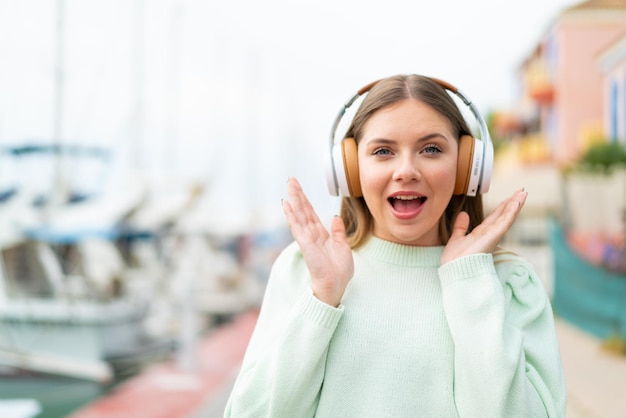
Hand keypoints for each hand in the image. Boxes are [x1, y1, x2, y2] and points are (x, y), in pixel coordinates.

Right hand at [282, 178, 353, 306]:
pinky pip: (297, 226)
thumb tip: (335, 218)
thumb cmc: (339, 271)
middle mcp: (312, 234)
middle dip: (297, 194)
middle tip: (291, 179)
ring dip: (294, 199)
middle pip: (303, 210)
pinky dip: (291, 215)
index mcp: (321, 234)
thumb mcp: (343, 246)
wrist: (336, 285)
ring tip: (289, 185)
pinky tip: (286, 204)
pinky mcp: (305, 244)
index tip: (299, 188)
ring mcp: (307, 238)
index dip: (305, 200)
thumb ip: (338, 231)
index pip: (311, 213)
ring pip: (299, 214)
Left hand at [440, 188, 527, 264]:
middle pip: (504, 215)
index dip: (502, 207)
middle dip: (512, 203)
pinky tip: (517, 203)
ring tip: (523, 193)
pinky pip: (504, 223)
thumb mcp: (456, 239)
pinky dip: (511, 212)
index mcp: (481, 234)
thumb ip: (460, 227)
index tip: (510, 197)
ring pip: (507, 217)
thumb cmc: (455, 260)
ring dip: (515, 204)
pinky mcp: (493, 237)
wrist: (455, 270)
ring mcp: (492, 235)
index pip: (494, 217)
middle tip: (522, 191)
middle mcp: (489, 234)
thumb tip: (463, 214)